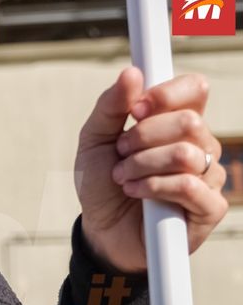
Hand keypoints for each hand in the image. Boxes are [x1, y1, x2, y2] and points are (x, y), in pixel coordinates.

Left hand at [75, 67, 227, 271]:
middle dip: (142, 138)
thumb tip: (131, 73)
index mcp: (177, 123)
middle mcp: (200, 146)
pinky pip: (190, 185)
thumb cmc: (102, 184)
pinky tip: (137, 194)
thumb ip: (110, 107)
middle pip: (189, 121)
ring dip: (141, 166)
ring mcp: (208, 177)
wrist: (100, 231)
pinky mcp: (209, 208)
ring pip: (185, 154)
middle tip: (120, 154)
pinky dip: (154, 187)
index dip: (167, 94)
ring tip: (123, 178)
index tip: (136, 109)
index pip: (195, 89)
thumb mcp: (94, 141)